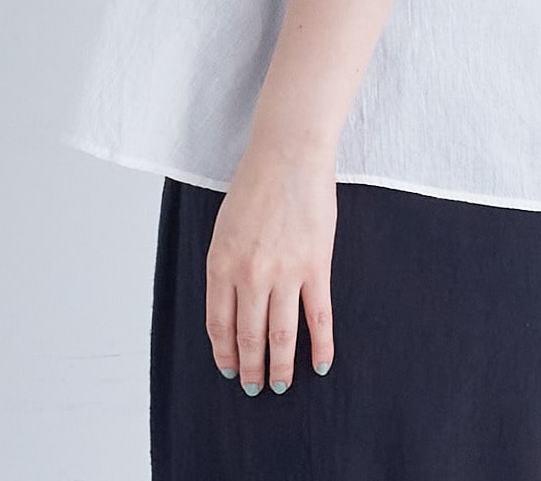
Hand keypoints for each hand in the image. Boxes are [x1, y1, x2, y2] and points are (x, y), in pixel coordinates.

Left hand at [205, 136, 337, 393]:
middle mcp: (249, 275)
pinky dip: (321, 344)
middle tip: (255, 387)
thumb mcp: (225, 226)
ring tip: (280, 386)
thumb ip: (227, 266)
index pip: (219, 324)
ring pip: (282, 335)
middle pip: (249, 335)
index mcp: (220, 264)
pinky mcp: (315, 266)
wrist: (288, 153)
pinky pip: (318, 316)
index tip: (229, 369)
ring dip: (280, 366)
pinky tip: (321, 363)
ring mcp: (284, 273)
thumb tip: (235, 305)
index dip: (224, 352)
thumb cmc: (255, 183)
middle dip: (251, 367)